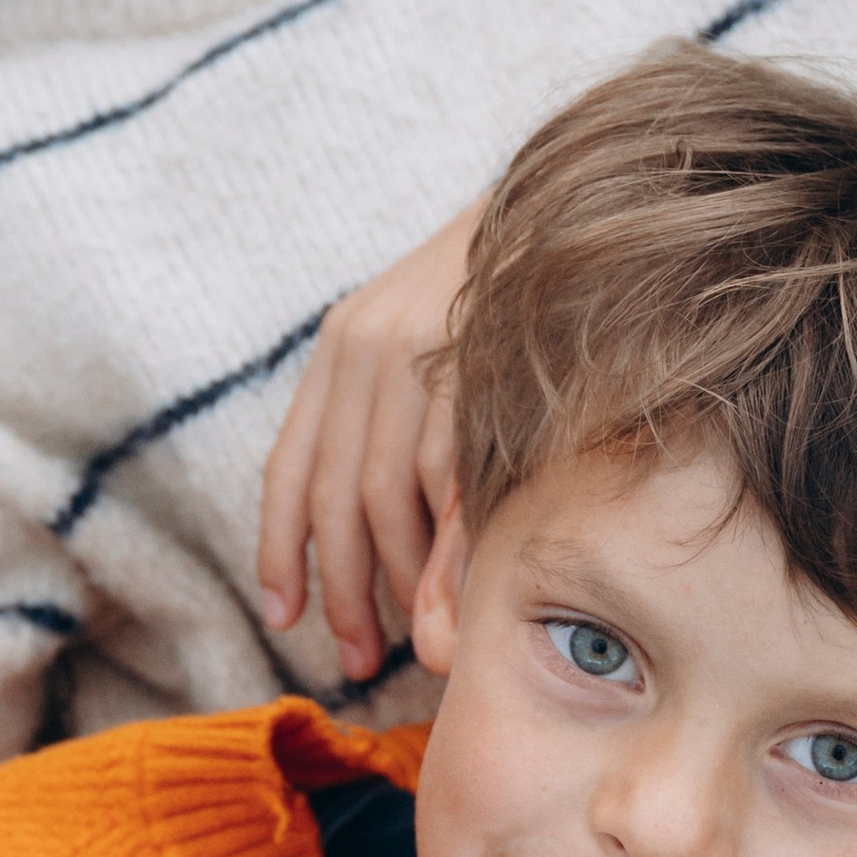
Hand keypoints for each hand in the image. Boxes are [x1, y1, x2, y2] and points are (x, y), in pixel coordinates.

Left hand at [256, 200, 479, 681]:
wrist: (576, 198)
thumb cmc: (509, 291)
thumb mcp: (431, 343)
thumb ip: (397, 422)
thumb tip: (392, 543)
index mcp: (341, 345)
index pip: (290, 467)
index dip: (280, 551)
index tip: (283, 619)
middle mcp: (362, 345)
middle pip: (333, 496)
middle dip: (344, 590)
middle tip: (358, 658)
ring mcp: (415, 348)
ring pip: (384, 495)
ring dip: (401, 579)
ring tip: (420, 636)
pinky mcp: (470, 356)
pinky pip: (447, 470)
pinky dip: (451, 539)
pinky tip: (461, 584)